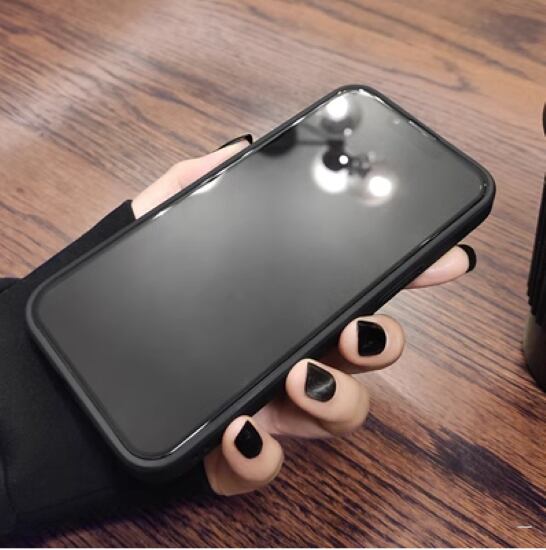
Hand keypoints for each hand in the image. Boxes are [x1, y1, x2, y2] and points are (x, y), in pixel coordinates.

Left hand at [132, 136, 475, 495]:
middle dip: (378, 345)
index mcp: (279, 305)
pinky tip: (240, 427)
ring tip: (298, 376)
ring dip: (335, 398)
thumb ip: (190, 186)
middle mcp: (286, 352)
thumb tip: (235, 152)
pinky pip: (268, 466)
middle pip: (362, 359)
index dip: (406, 278)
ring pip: (336, 414)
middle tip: (355, 328)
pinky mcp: (230, 451)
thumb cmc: (119, 302)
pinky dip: (263, 453)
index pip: (355, 289)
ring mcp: (264, 405)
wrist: (63, 374)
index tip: (445, 259)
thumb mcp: (150, 231)